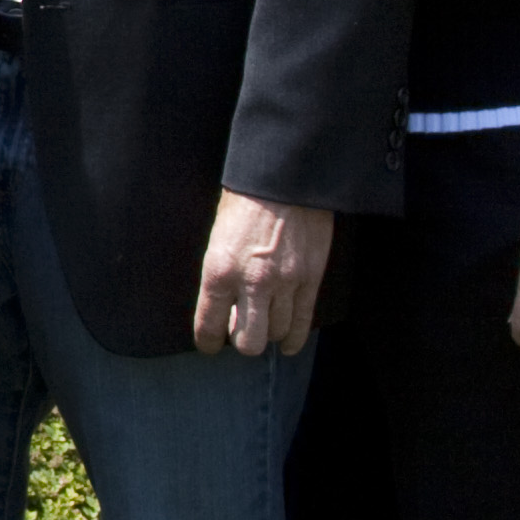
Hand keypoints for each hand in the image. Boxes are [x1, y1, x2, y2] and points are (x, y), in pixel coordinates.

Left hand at [190, 192, 332, 356]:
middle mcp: (251, 283)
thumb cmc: (244, 201)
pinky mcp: (311, 277)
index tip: (211, 344)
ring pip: (278, 333)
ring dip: (270, 332)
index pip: (208, 328)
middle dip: (243, 341)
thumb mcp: (217, 237)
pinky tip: (289, 343)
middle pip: (249, 343)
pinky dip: (295, 338)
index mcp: (219, 271)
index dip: (208, 342)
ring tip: (266, 321)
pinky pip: (304, 322)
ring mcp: (285, 282)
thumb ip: (220, 276)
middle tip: (242, 327)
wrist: (283, 175)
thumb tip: (225, 308)